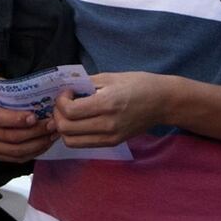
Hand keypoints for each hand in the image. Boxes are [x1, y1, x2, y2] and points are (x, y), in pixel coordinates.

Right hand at [0, 94, 57, 163]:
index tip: (35, 117)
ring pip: (15, 151)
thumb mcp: (4, 91)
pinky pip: (17, 159)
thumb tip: (43, 99)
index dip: (16, 119)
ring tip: (52, 134)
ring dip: (38, 143)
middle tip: (51, 125)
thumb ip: (17, 95)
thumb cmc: (0, 98)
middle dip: (34, 132)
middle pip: (8, 136)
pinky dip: (34, 151)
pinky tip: (45, 142)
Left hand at [53, 72, 167, 146]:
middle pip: (66, 129)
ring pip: (70, 141)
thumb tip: (64, 87)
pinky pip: (83, 144)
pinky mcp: (112, 143)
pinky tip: (80, 121)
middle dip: (57, 114)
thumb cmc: (138, 84)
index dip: (60, 101)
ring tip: (70, 114)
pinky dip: (74, 134)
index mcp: (106, 104)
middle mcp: (107, 124)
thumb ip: (85, 83)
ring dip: (64, 127)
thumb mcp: (110, 77)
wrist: (162, 102)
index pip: (69, 111)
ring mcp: (110, 137)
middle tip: (64, 103)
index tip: (67, 92)